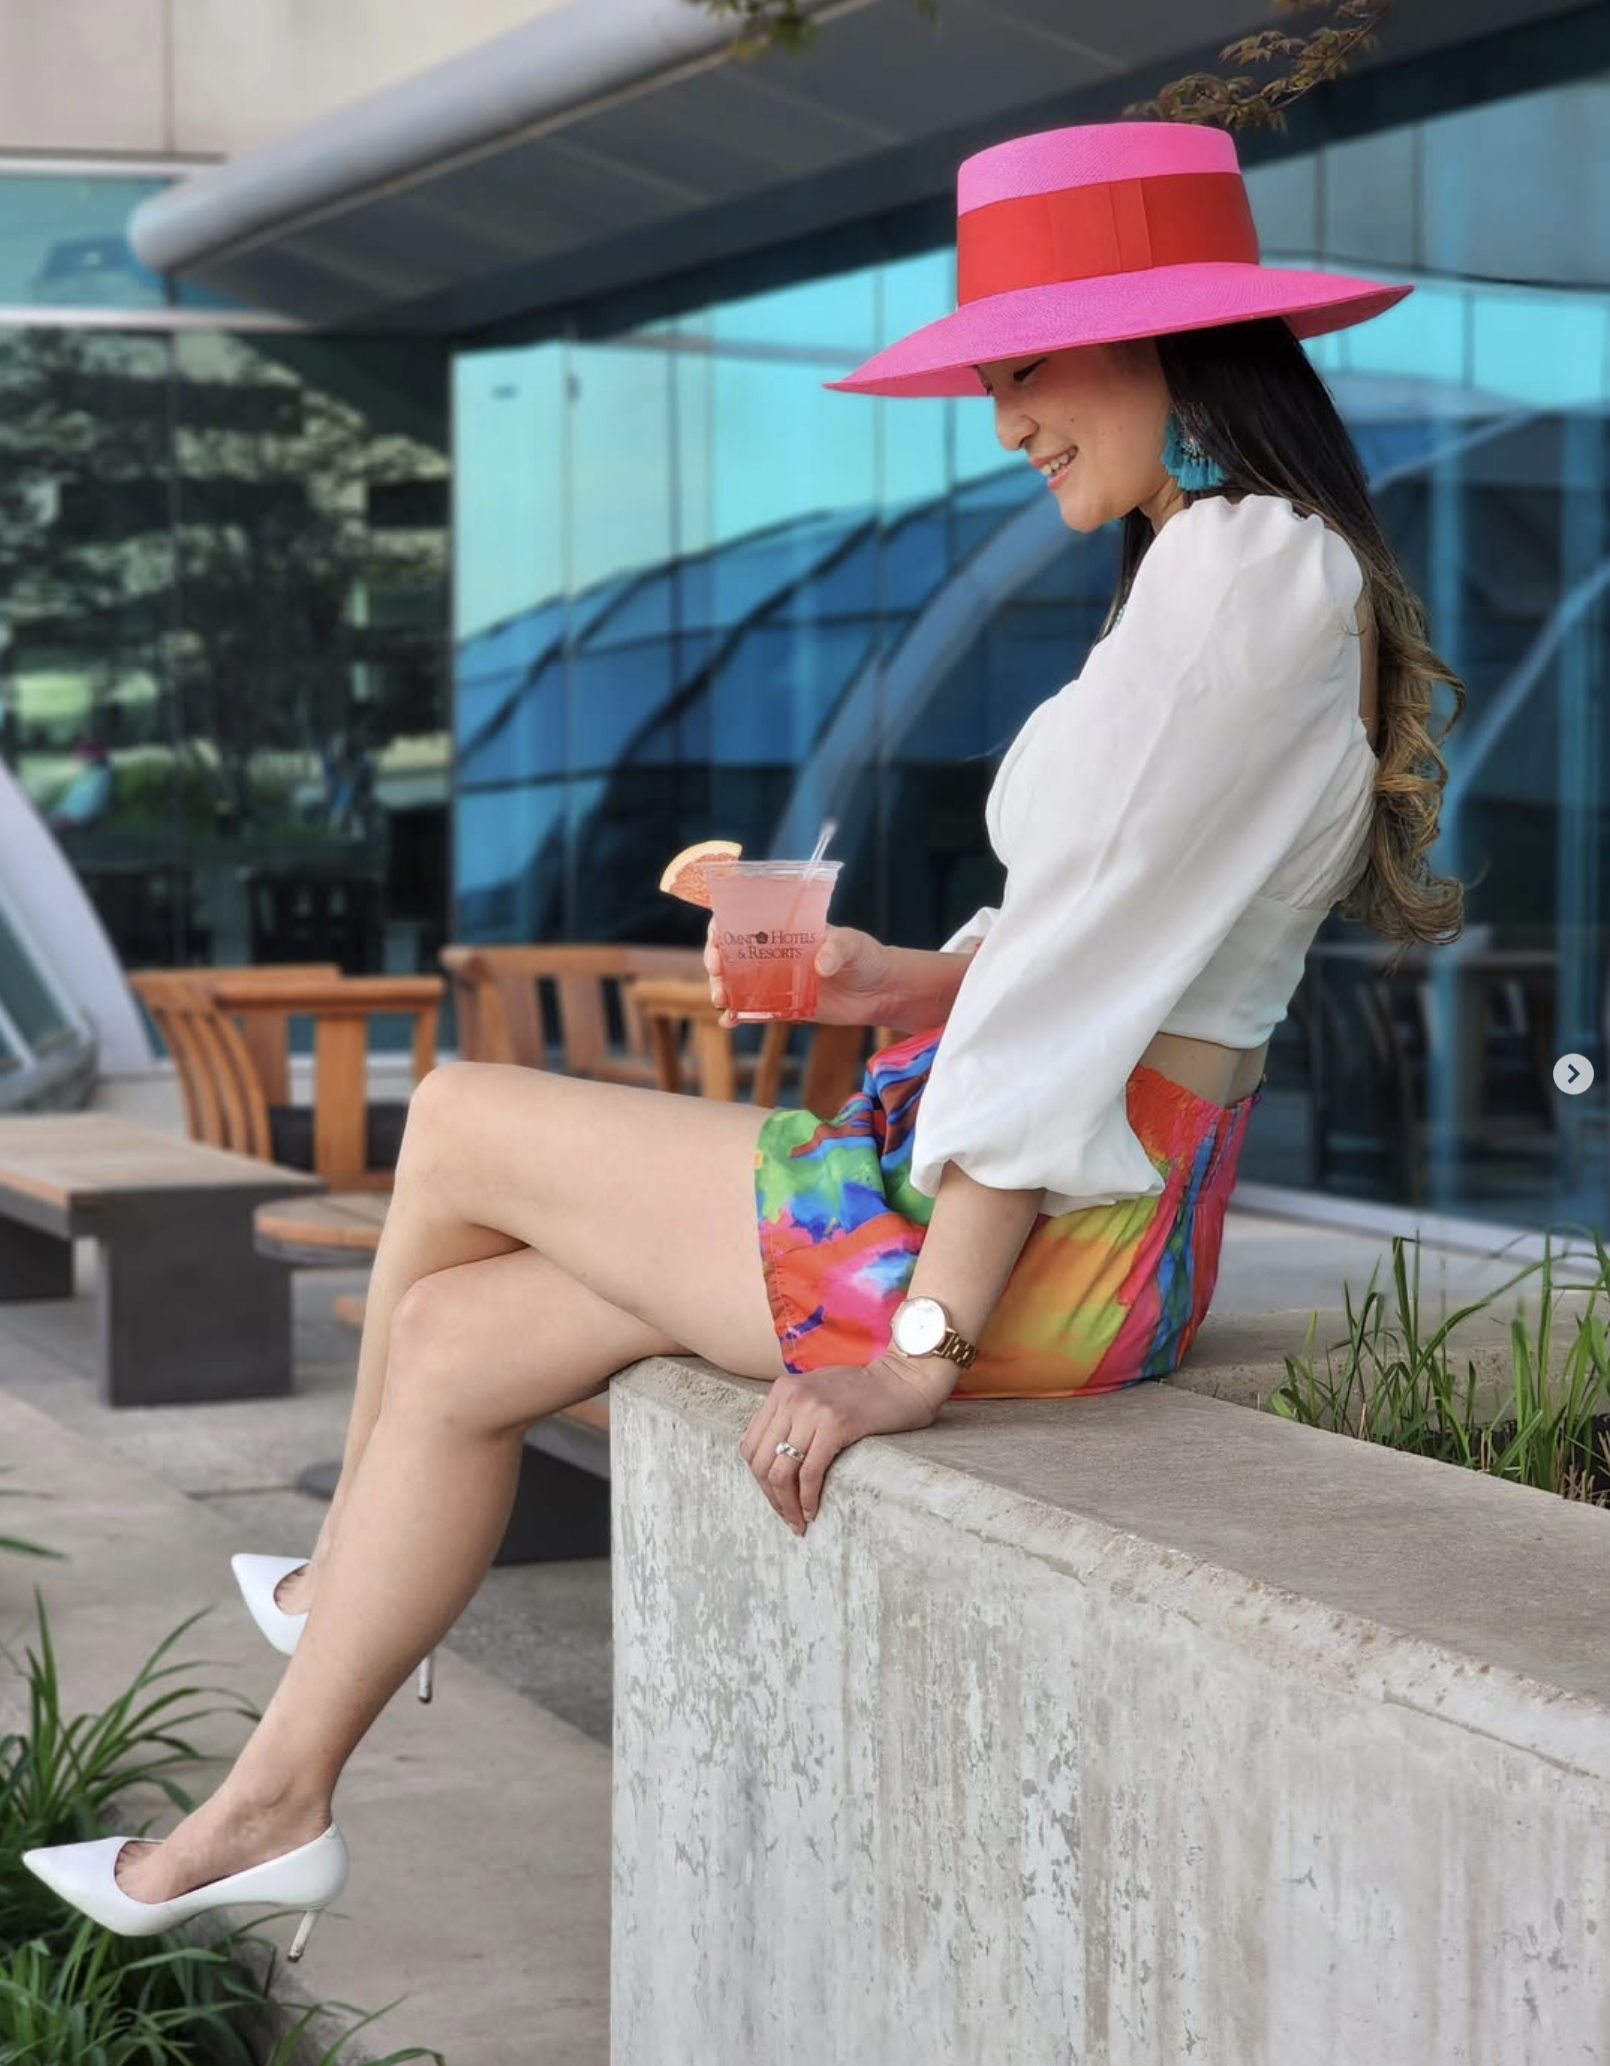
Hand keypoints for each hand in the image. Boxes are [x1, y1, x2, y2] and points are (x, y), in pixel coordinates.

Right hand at [706, 920, 890, 1028]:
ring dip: (722, 989)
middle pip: (731, 954)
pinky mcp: (783, 1008)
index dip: (723, 927)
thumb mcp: (853, 944)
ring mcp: (776, 982)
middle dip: (715, 960)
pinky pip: (754, 1011)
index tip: (717, 936)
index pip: (744, 922)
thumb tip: (821, 965)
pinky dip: (738, 1016)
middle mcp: (774, 955)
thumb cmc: (866, 957)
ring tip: (721, 998)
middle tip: (717, 967)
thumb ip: (837, 949)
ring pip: (737, 984)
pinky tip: (729, 1021)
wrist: (881, 992)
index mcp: (784, 931)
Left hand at [738, 1356, 941, 1536]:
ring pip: (781, 1471)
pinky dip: (807, 1499)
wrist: (903, 1378)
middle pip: (761, 1462)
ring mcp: (812, 1410)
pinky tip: (813, 1510)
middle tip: (786, 1518)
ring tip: (799, 1522)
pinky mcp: (836, 1424)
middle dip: (771, 1497)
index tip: (774, 1498)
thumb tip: (771, 1462)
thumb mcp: (815, 1394)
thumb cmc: (863, 1393)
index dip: (758, 1480)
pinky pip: (809, 1473)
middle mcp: (791, 1397)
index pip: (750, 1445)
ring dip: (787, 1505)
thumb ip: (791, 1417)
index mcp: (782, 1390)